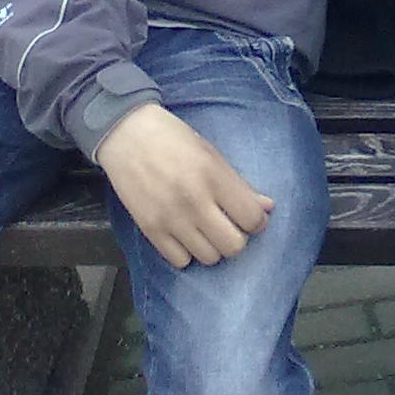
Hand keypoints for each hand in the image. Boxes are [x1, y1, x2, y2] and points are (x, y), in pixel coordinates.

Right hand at [94, 103, 273, 267]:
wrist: (126, 133)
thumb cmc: (173, 138)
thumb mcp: (211, 153)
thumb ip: (239, 184)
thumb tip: (268, 207)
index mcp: (213, 176)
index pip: (251, 218)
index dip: (257, 221)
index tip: (251, 216)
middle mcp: (194, 201)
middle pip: (233, 246)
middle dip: (237, 237)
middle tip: (228, 224)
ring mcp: (170, 219)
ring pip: (209, 258)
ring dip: (213, 246)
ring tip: (205, 228)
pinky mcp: (150, 230)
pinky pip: (180, 261)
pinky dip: (187, 252)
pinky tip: (184, 234)